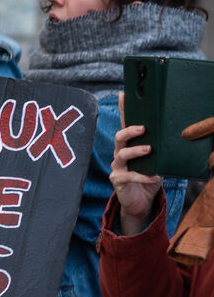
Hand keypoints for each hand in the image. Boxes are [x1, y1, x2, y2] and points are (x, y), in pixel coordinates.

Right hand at [110, 92, 162, 234]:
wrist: (140, 201)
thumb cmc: (148, 178)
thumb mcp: (156, 161)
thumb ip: (161, 151)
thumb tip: (179, 136)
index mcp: (129, 145)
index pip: (125, 124)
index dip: (124, 110)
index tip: (124, 95)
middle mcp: (120, 153)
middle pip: (119, 137)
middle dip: (130, 131)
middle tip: (143, 128)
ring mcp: (117, 166)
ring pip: (121, 154)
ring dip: (136, 151)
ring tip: (149, 150)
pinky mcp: (117, 180)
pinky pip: (128, 176)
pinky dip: (143, 177)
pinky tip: (155, 177)